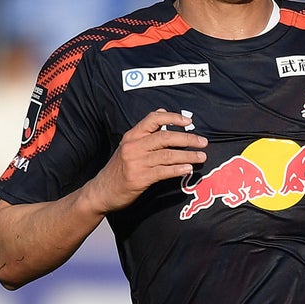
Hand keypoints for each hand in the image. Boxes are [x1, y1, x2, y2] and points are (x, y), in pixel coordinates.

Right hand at [89, 109, 207, 213]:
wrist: (102, 191)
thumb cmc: (119, 168)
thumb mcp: (128, 145)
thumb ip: (145, 131)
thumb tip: (162, 112)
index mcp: (132, 135)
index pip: (153, 118)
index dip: (173, 117)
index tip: (189, 121)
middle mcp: (134, 146)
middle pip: (165, 137)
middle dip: (187, 138)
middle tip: (203, 142)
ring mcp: (136, 162)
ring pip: (168, 155)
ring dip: (188, 155)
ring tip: (201, 157)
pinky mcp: (139, 178)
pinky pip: (163, 171)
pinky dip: (178, 169)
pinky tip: (188, 169)